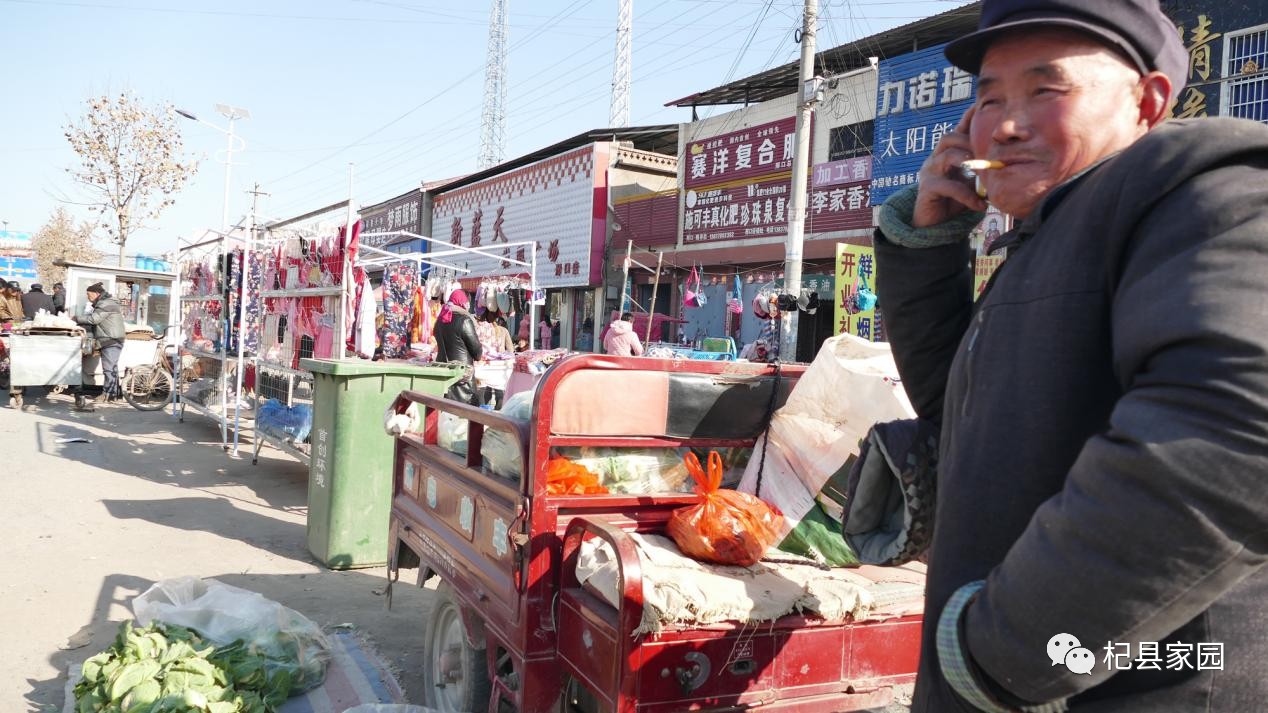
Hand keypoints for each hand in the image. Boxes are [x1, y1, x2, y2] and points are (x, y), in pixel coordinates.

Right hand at [912, 106, 987, 227]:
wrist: (934, 226)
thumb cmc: (954, 201)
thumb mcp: (972, 181)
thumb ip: (982, 169)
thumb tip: (1009, 160)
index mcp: (947, 153)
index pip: (958, 130)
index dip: (968, 117)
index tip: (982, 106)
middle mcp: (935, 158)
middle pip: (950, 137)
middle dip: (970, 142)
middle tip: (989, 152)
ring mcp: (929, 172)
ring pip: (948, 156)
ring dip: (969, 163)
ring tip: (984, 173)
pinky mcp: (927, 188)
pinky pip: (948, 186)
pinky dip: (967, 195)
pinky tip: (980, 204)